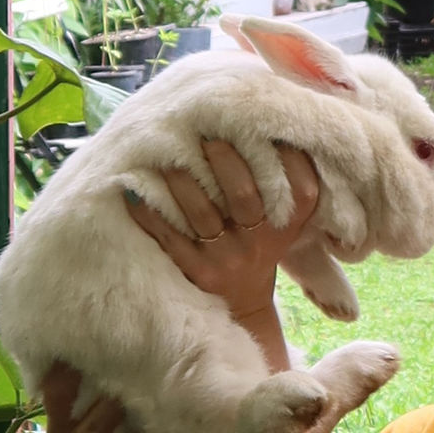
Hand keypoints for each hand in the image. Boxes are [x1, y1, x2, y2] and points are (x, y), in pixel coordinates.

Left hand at [125, 141, 322, 324]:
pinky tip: (133, 191)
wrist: (244, 303)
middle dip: (224, 161)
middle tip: (207, 135)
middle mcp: (260, 242)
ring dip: (182, 183)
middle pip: (243, 197)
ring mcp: (228, 259)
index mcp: (286, 225)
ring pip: (203, 216)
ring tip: (167, 157)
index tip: (265, 129)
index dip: (287, 159)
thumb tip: (268, 129)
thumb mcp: (283, 221)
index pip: (300, 191)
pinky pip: (170, 239)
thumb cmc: (260, 245)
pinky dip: (150, 214)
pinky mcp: (199, 273)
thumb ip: (282, 183)